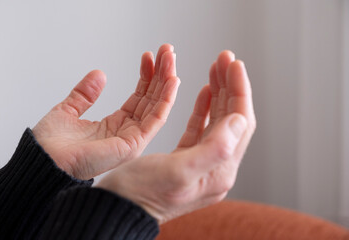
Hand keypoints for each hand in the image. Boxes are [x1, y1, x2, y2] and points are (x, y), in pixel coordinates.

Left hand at [33, 44, 179, 179]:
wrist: (43, 162)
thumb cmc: (51, 144)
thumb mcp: (68, 110)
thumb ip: (85, 94)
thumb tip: (100, 74)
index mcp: (114, 125)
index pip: (138, 97)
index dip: (146, 76)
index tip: (149, 55)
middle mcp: (128, 131)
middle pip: (151, 99)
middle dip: (161, 74)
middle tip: (168, 50)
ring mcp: (133, 139)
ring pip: (157, 106)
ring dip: (167, 81)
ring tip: (171, 58)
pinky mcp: (134, 144)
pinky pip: (156, 119)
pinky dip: (166, 99)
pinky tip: (172, 81)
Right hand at [97, 52, 255, 223]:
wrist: (119, 209)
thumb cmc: (141, 194)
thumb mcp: (178, 171)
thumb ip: (214, 148)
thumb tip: (239, 120)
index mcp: (218, 171)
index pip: (239, 123)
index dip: (239, 90)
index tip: (234, 64)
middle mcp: (214, 167)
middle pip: (230, 119)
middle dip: (230, 85)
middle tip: (225, 58)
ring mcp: (200, 162)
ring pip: (216, 120)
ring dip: (218, 92)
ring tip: (216, 68)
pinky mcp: (184, 158)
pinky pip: (200, 128)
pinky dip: (204, 108)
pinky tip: (205, 92)